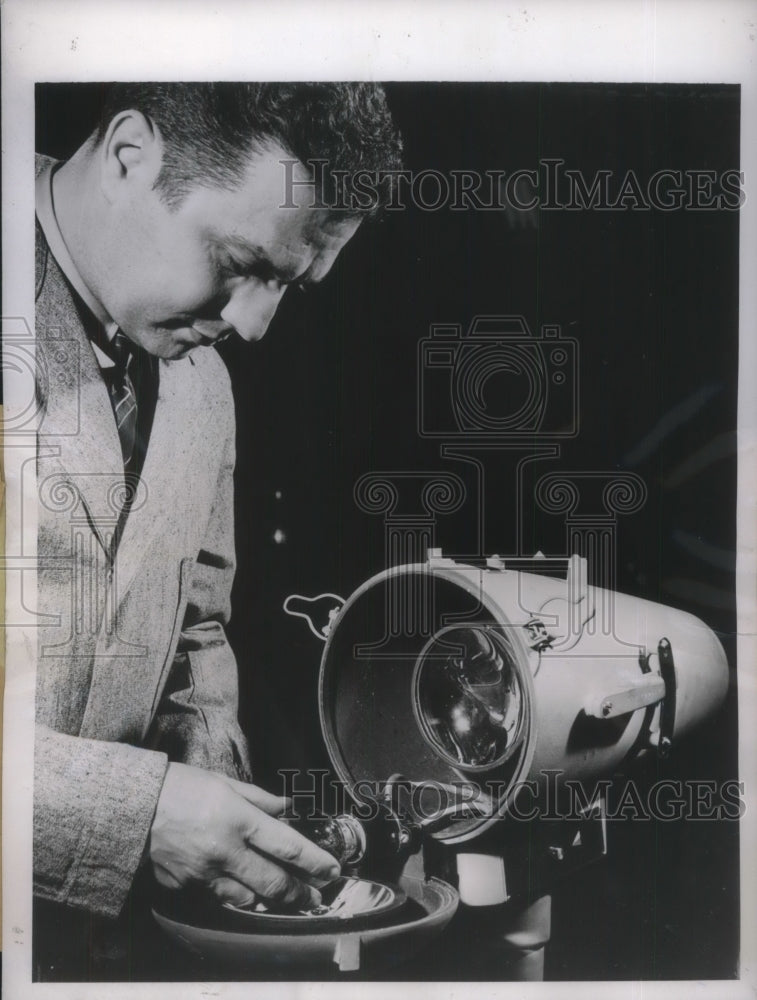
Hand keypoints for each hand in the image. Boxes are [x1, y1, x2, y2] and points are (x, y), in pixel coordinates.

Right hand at [149, 762, 339, 909]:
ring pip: (248, 898)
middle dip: (301, 893)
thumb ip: (259, 798)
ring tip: (283, 894)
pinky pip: (218, 896)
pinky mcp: (186, 887)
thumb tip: (287, 807)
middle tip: (316, 896)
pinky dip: (234, 893)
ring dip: (268, 898)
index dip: (315, 861)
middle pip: (274, 882)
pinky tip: (242, 887)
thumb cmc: (179, 787)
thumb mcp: (223, 783)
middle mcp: (225, 851)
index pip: (288, 846)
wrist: (131, 807)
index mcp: (238, 820)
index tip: (332, 869)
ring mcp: (204, 874)